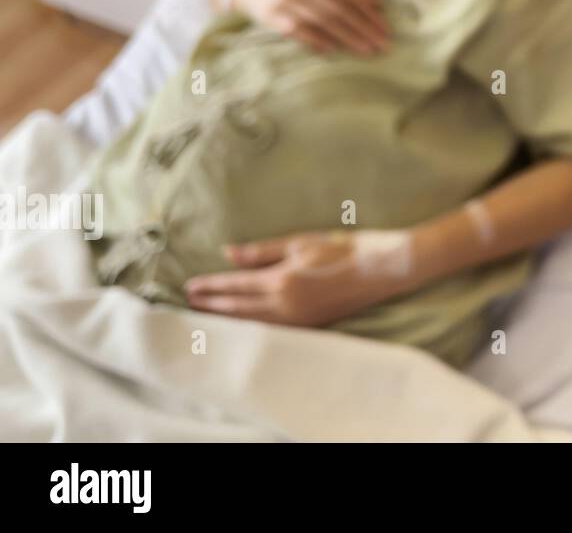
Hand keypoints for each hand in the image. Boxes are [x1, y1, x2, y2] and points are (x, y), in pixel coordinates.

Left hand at [183, 231, 416, 326]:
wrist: (382, 268)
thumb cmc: (344, 248)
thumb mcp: (301, 242)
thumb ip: (262, 251)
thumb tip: (228, 253)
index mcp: (281, 280)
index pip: (234, 285)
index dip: (210, 286)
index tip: (190, 287)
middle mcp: (285, 305)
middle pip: (237, 308)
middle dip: (212, 305)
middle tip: (189, 303)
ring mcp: (297, 319)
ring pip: (251, 323)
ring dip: (227, 319)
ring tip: (208, 315)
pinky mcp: (309, 325)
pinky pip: (270, 330)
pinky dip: (250, 327)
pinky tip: (243, 324)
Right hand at [233, 0, 387, 53]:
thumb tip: (377, 3)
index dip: (370, 13)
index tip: (386, 30)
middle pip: (340, 9)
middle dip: (364, 28)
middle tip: (382, 45)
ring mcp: (288, 0)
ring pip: (323, 20)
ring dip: (348, 37)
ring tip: (366, 50)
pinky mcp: (273, 16)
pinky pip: (299, 31)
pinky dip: (317, 40)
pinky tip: (334, 51)